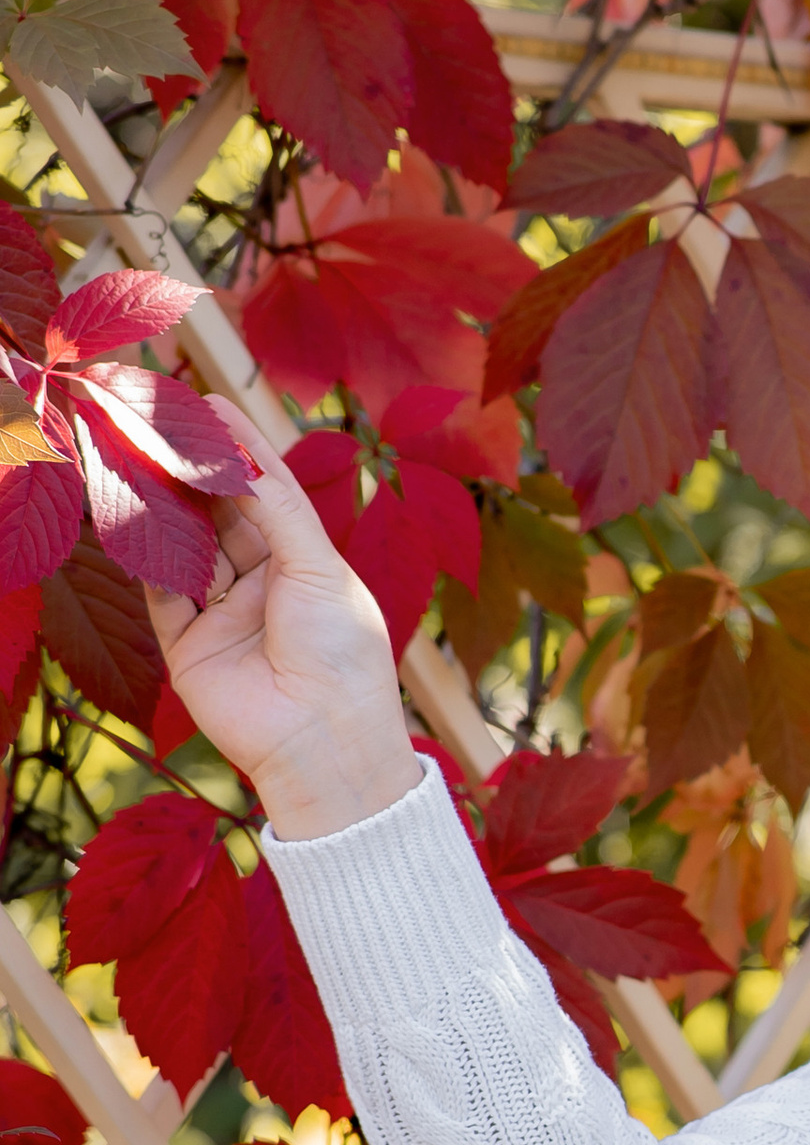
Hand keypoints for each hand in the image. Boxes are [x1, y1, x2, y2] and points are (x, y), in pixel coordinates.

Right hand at [144, 403, 418, 839]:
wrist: (321, 741)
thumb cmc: (341, 653)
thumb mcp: (320, 568)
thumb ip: (279, 511)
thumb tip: (243, 458)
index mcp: (306, 565)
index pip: (267, 494)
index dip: (240, 449)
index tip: (211, 403)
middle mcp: (262, 586)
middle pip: (221, 514)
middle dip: (194, 471)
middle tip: (162, 422)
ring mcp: (222, 615)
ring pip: (186, 547)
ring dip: (166, 506)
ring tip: (142, 456)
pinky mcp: (187, 646)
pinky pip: (160, 592)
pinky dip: (147, 558)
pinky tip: (134, 516)